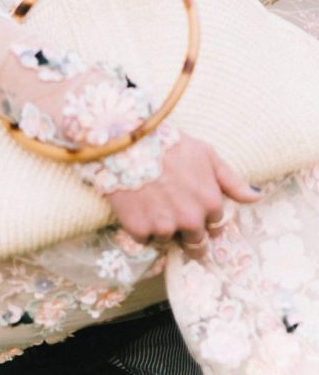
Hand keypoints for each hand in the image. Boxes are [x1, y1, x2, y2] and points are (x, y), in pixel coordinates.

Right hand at [105, 133, 259, 248]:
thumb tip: (256, 197)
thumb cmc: (169, 143)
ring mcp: (164, 226)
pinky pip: (144, 238)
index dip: (203, 213)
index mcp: (210, 202)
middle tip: (171, 208)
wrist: (126, 140)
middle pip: (196, 243)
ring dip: (162, 227)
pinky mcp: (139, 229)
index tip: (189, 201)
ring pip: (168, 240)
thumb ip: (232, 180)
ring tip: (151, 200)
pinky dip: (140, 226)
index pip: (215, 225)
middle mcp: (191, 219)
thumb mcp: (206, 154)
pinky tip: (136, 203)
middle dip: (187, 231)